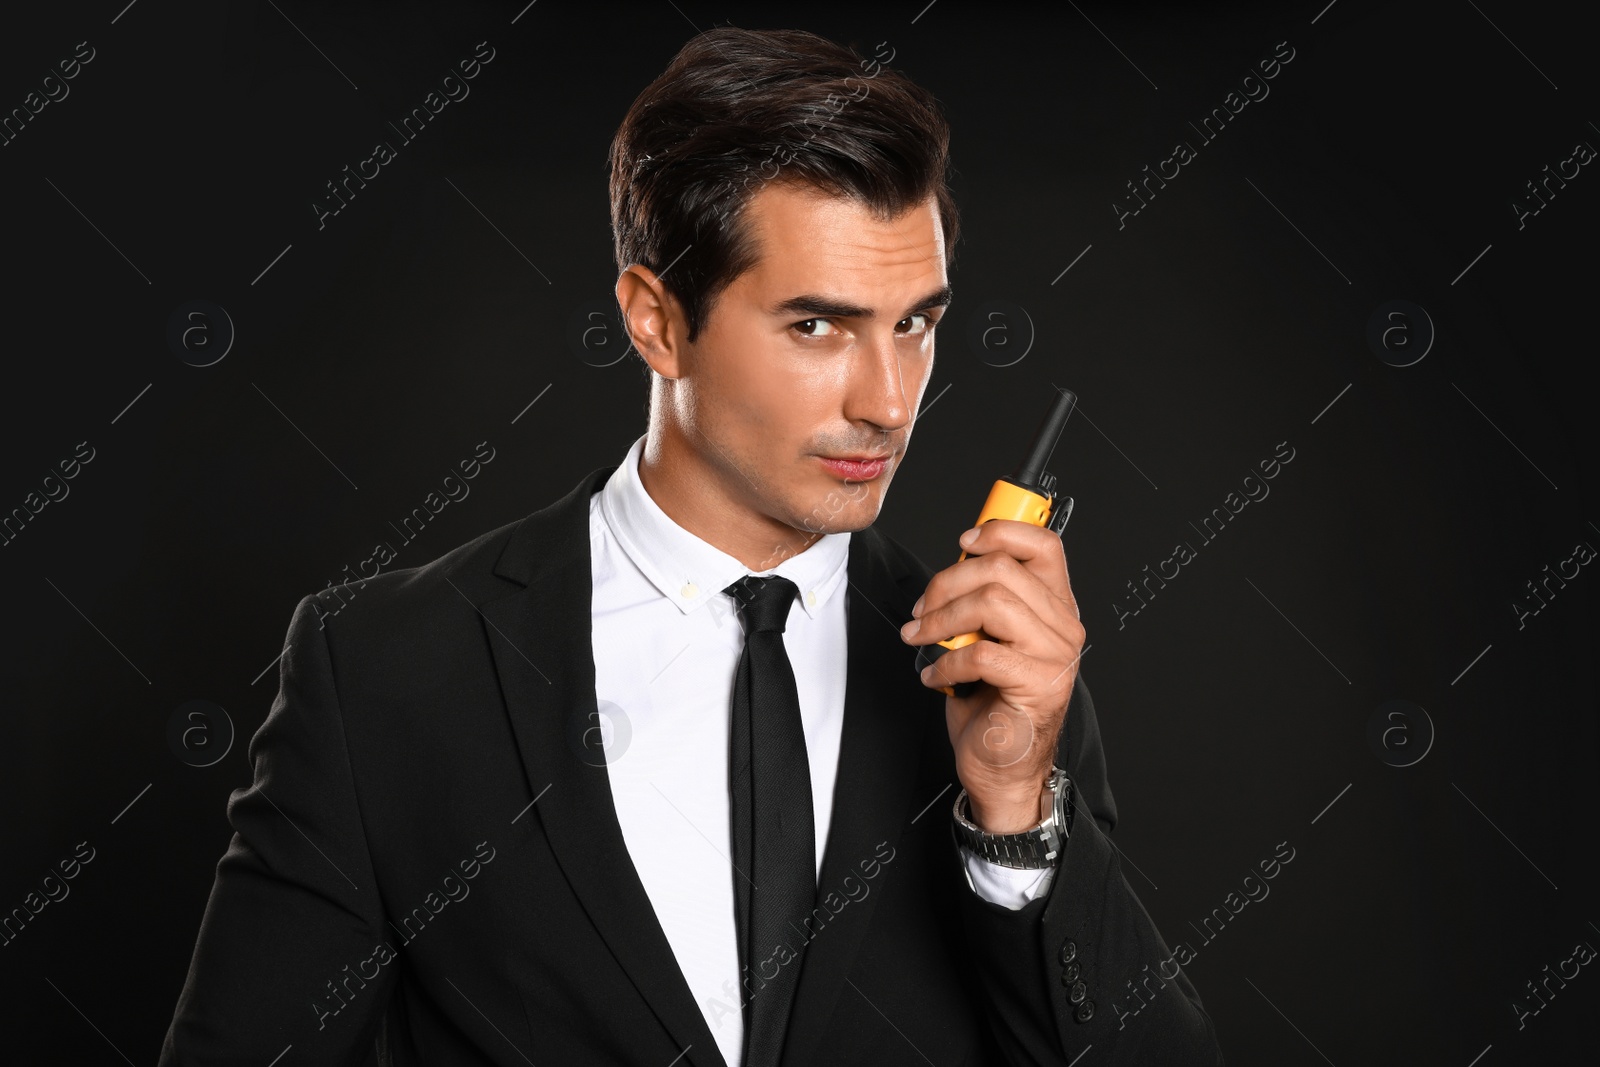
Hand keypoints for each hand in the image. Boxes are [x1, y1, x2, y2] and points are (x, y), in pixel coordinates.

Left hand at [900, 519, 1085, 832]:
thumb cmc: (993, 702)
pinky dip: (946, 662)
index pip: (1044, 545)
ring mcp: (1055, 656)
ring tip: (922, 639)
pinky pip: (981, 653)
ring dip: (942, 619)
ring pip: (991, 603)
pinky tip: (936, 676)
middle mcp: (1063, 626)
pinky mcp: (1039, 685)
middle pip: (1003, 569)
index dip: (1001, 532)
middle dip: (947, 583)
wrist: (1004, 766)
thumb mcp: (989, 638)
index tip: (963, 542)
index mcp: (1055, 607)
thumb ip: (985, 599)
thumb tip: (955, 565)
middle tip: (922, 610)